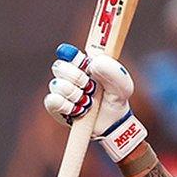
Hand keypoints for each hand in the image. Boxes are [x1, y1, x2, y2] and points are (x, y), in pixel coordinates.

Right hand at [43, 43, 146, 160]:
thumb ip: (114, 71)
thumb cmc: (116, 99)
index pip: (69, 53)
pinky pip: (52, 100)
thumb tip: (94, 63)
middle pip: (59, 67)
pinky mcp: (56, 106)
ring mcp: (61, 90)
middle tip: (91, 87)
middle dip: (77, 78)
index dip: (72, 55)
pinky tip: (78, 110)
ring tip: (89, 102)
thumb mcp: (123, 85)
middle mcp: (69, 75)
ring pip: (57, 85)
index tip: (84, 64)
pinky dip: (66, 105)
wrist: (113, 123)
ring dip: (75, 94)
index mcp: (84, 64)